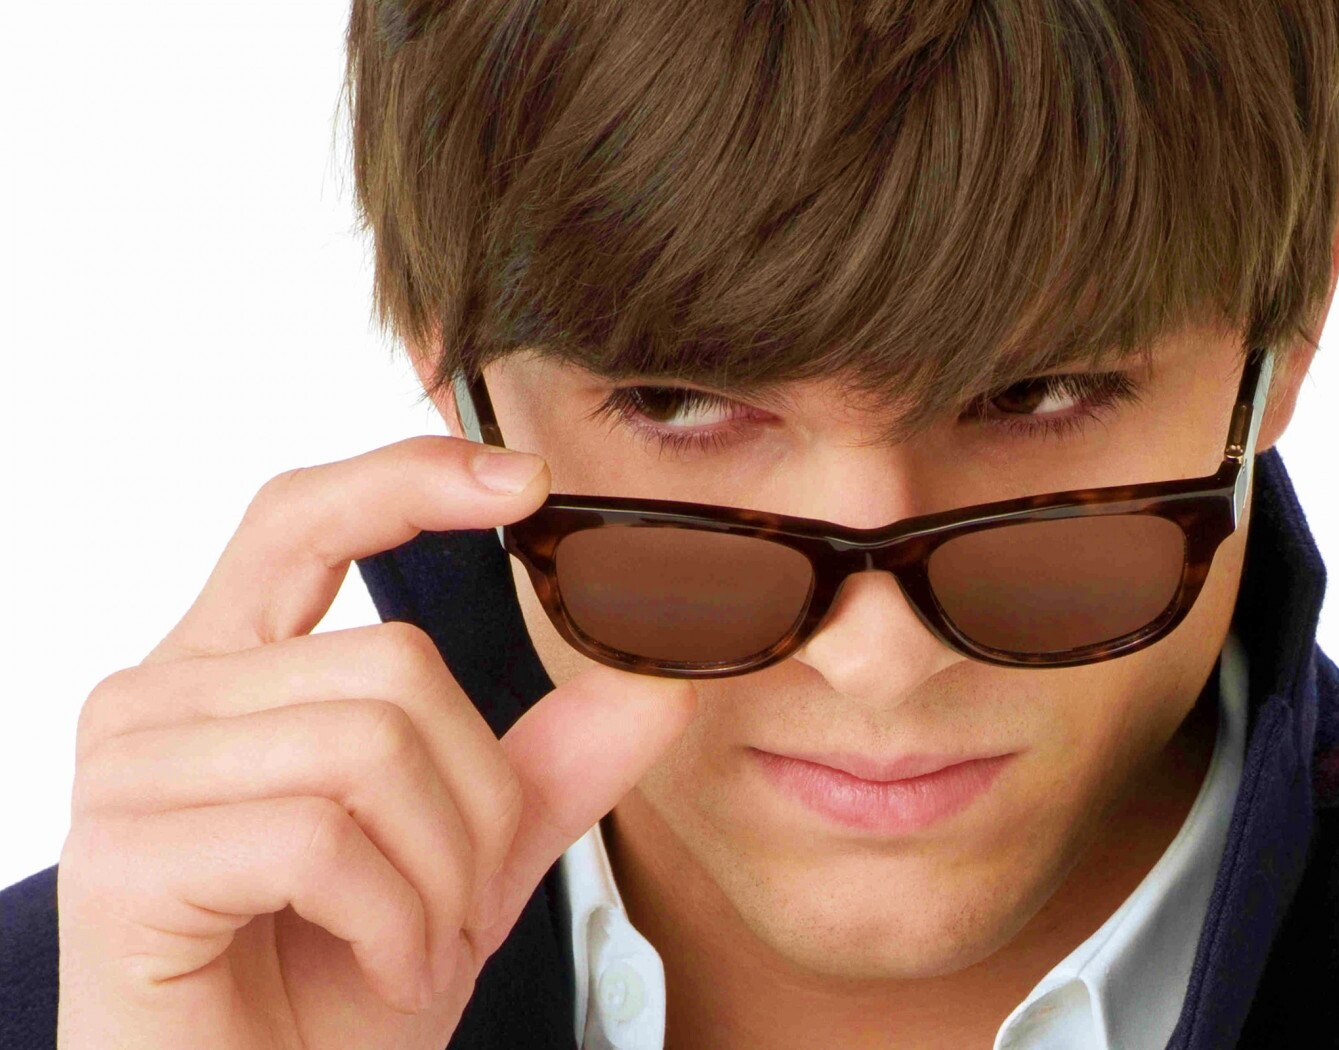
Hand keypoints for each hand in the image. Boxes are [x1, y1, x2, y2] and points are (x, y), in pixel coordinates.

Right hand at [56, 435, 696, 1049]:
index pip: (302, 517)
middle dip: (474, 803)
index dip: (409, 479)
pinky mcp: (121, 858)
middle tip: (458, 907)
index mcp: (228, 670)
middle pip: (394, 662)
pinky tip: (376, 970)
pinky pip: (323, 840)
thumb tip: (657, 680)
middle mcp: (159, 698)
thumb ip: (545, 766)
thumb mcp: (465, 859)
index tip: (526, 485)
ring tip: (414, 946)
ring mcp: (128, 772)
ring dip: (440, 876)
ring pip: (370, 746)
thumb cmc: (330, 988)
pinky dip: (392, 922)